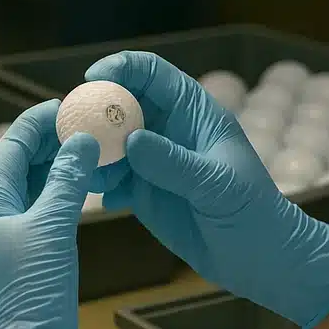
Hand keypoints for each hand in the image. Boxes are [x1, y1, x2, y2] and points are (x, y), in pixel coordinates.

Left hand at [0, 100, 96, 328]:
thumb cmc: (35, 298)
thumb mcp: (54, 230)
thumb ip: (67, 182)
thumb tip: (80, 142)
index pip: (7, 151)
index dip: (36, 124)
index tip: (64, 106)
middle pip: (12, 172)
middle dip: (45, 146)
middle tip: (81, 126)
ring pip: (22, 197)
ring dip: (50, 174)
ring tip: (84, 153)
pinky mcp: (10, 270)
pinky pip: (30, 221)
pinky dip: (51, 202)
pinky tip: (76, 197)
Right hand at [86, 51, 328, 328]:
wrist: (260, 260)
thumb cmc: (252, 213)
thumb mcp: (216, 185)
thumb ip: (174, 163)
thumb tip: (131, 139)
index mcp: (194, 114)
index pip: (153, 75)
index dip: (122, 69)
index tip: (91, 80)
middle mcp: (169, 131)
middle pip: (122, 104)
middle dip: (94, 111)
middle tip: (69, 129)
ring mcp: (153, 161)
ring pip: (110, 142)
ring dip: (91, 152)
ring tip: (83, 171)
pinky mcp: (143, 192)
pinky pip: (111, 178)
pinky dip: (99, 183)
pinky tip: (104, 200)